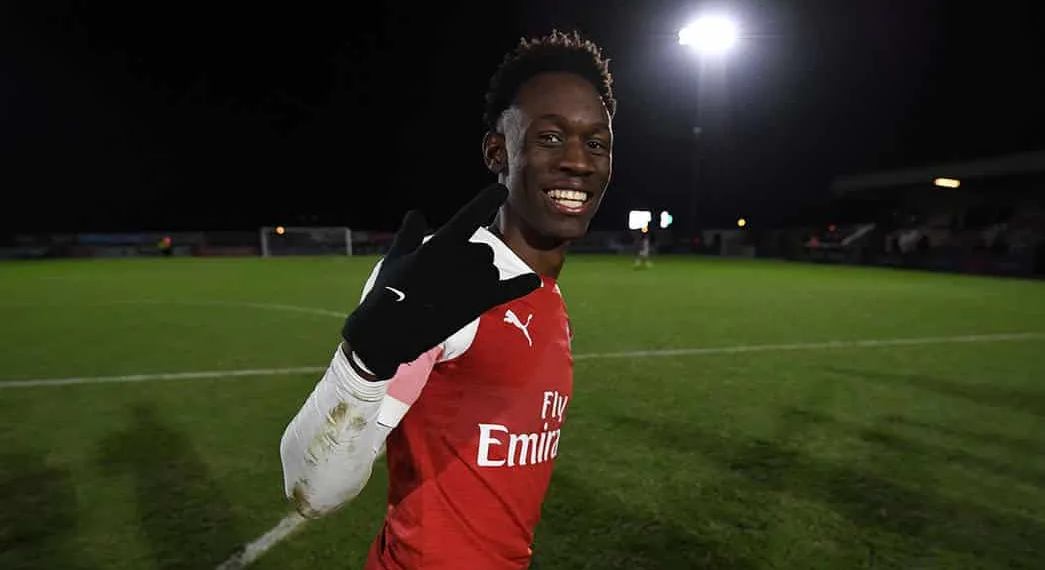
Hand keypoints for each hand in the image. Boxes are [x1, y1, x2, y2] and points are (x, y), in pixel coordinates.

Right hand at [342, 183, 540, 378]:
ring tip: (455, 294)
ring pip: (491, 270)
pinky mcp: (479, 304)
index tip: (501, 189)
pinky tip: (533, 281)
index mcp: (441, 244)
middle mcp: (462, 260)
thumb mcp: (396, 258)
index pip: (470, 215)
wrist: (390, 333)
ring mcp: (473, 282)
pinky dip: (522, 285)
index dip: (487, 200)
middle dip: (472, 259)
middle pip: (483, 250)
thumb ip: (410, 235)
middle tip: (448, 279)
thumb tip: (416, 214)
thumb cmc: (388, 293)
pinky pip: (508, 290)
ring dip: (482, 277)